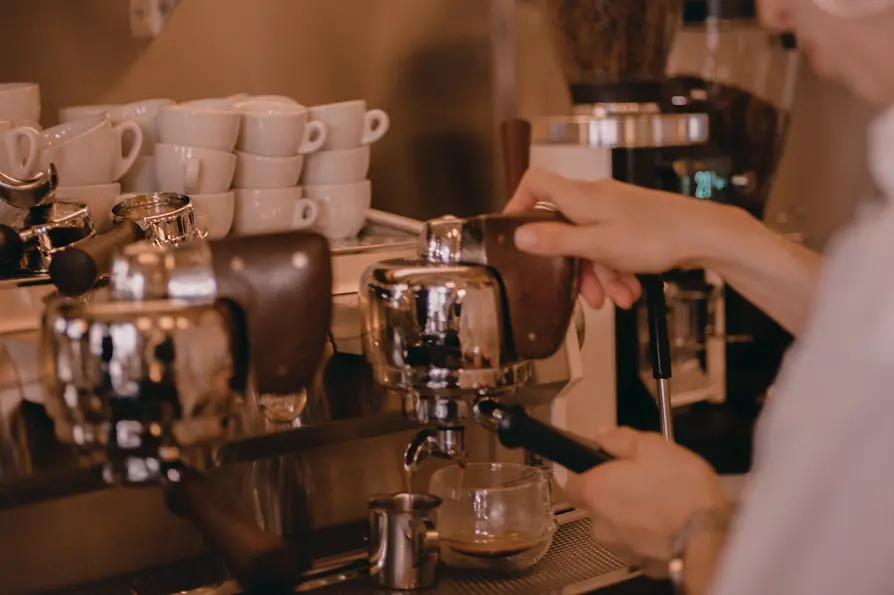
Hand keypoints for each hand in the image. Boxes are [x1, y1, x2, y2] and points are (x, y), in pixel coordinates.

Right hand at [505, 168, 734, 308]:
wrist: (703, 235)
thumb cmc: (656, 235)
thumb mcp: (597, 245)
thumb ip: (556, 240)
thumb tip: (519, 235)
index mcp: (580, 197)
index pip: (535, 183)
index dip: (519, 203)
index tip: (514, 230)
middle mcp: (594, 198)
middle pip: (564, 227)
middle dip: (572, 264)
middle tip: (583, 294)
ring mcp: (613, 209)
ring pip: (590, 244)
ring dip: (600, 276)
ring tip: (617, 298)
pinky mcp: (630, 221)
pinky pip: (610, 247)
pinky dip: (617, 270)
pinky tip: (630, 289)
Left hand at [564, 427, 729, 577]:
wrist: (707, 539)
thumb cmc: (680, 490)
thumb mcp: (653, 447)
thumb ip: (620, 439)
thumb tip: (602, 435)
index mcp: (595, 492)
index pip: (573, 484)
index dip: (591, 475)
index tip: (610, 469)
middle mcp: (599, 524)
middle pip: (599, 506)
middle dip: (618, 496)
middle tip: (647, 483)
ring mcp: (620, 549)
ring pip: (619, 528)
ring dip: (635, 517)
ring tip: (664, 504)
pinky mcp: (641, 565)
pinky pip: (640, 545)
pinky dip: (651, 536)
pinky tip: (672, 525)